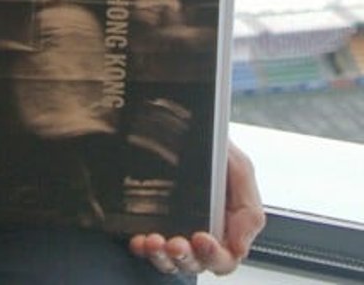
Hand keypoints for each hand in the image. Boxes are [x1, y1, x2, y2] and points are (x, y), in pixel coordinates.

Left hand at [129, 142, 264, 275]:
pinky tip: (139, 240)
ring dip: (161, 255)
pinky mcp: (154, 225)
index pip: (225, 257)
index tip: (202, 238)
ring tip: (154, 241)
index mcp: (227, 229)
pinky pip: (147, 246)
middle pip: (196, 263)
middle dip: (185, 256)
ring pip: (171, 260)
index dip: (214, 255)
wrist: (185, 125)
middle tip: (175, 243)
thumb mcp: (240, 169)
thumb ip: (249, 207)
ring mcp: (176, 232)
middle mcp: (201, 236)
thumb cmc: (215, 150)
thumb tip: (239, 246)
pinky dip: (142, 247)